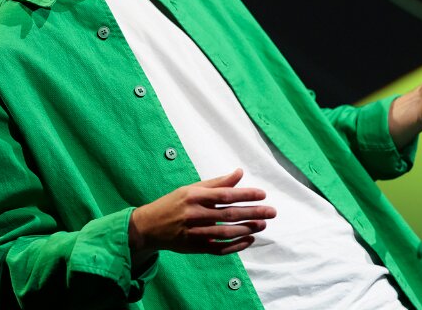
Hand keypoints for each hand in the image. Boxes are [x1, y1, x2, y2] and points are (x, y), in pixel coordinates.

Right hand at [128, 168, 275, 256]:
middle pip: (229, 214)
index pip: (225, 194)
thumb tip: (239, 173)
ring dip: (247, 229)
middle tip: (271, 212)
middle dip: (253, 212)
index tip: (263, 194)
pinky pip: (219, 248)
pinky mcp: (195, 247)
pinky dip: (235, 245)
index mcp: (194, 195)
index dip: (245, 194)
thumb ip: (217, 183)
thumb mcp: (191, 188)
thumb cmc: (174, 203)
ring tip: (263, 225)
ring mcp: (194, 232)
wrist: (150, 226)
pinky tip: (249, 240)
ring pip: (226, 232)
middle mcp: (194, 213)